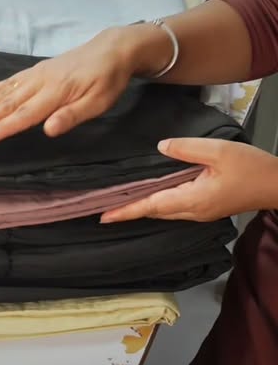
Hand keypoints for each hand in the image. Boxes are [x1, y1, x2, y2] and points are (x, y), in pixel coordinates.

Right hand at [0, 26, 149, 144]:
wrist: (111, 50)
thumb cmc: (107, 81)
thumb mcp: (99, 102)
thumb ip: (72, 115)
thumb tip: (48, 130)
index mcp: (56, 92)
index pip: (24, 114)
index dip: (2, 127)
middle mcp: (40, 82)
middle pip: (7, 103)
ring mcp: (34, 75)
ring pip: (2, 92)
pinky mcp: (34, 72)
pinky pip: (6, 82)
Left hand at [100, 137, 277, 222]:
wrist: (277, 184)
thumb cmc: (252, 168)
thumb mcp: (217, 151)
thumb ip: (186, 149)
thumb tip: (161, 148)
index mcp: (193, 200)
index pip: (151, 206)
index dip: (126, 211)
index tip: (104, 216)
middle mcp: (193, 211)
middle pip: (154, 212)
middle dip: (129, 210)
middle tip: (104, 207)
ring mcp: (201, 212)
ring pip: (164, 211)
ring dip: (143, 207)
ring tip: (121, 202)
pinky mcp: (207, 208)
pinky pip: (175, 208)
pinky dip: (158, 203)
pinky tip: (152, 194)